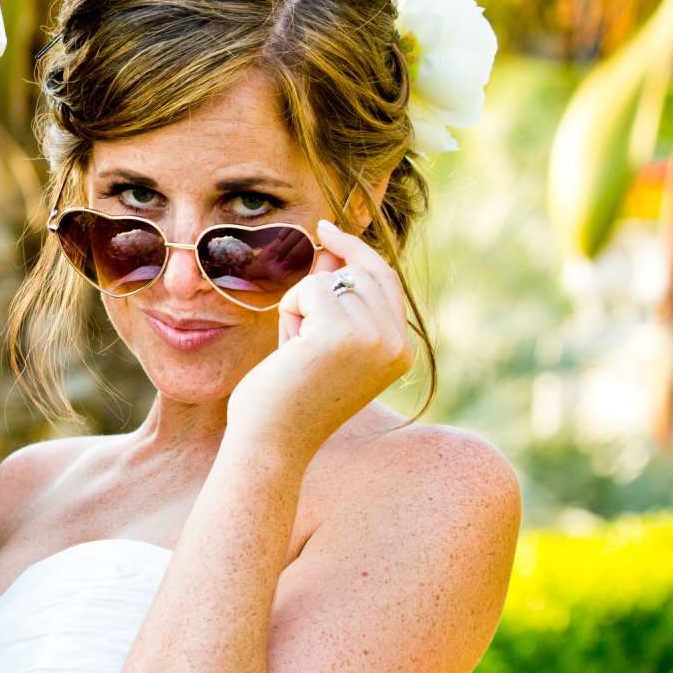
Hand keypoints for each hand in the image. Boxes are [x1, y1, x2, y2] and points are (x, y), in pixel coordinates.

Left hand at [225, 219, 413, 452]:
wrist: (271, 443)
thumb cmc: (288, 397)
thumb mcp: (319, 341)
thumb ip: (333, 299)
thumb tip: (332, 252)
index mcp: (401, 351)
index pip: (385, 281)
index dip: (356, 251)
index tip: (327, 229)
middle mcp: (397, 344)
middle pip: (363, 272)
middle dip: (322, 280)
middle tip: (302, 296)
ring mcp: (375, 338)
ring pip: (332, 280)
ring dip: (301, 305)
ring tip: (295, 350)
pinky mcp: (343, 334)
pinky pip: (310, 289)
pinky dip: (290, 311)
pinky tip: (289, 348)